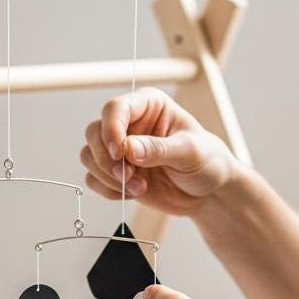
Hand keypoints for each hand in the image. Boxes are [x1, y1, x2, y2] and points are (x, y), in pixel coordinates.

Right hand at [80, 87, 238, 216]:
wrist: (209, 193)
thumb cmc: (207, 162)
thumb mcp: (190, 152)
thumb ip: (159, 149)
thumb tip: (129, 149)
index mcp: (148, 105)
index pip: (115, 108)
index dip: (111, 129)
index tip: (119, 153)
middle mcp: (129, 123)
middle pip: (94, 132)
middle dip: (106, 159)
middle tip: (128, 177)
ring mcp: (120, 149)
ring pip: (89, 156)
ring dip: (109, 177)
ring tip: (139, 188)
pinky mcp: (115, 173)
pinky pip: (93, 179)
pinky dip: (109, 190)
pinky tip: (135, 192)